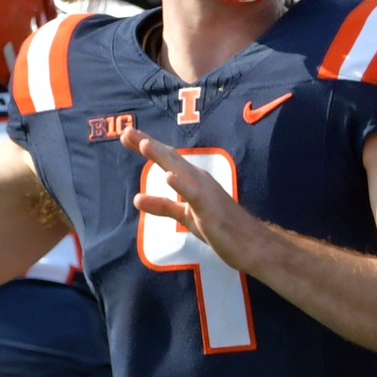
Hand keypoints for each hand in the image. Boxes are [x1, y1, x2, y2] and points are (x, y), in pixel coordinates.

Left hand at [120, 127, 267, 272]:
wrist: (251, 244)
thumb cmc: (220, 227)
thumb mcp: (185, 216)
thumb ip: (162, 206)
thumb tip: (137, 198)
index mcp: (192, 179)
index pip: (166, 159)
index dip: (146, 146)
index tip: (126, 136)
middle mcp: (198, 179)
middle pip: (169, 158)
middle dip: (147, 144)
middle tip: (126, 132)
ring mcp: (205, 192)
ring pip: (180, 171)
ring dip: (162, 157)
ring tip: (144, 144)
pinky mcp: (209, 208)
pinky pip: (193, 195)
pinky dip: (181, 185)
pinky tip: (167, 177)